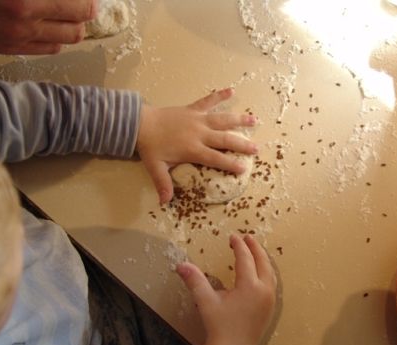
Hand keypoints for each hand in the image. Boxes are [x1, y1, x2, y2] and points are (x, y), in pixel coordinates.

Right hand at [0, 0, 96, 54]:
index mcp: (25, 1)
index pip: (82, 9)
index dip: (89, 1)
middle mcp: (24, 24)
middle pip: (77, 30)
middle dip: (83, 15)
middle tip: (80, 2)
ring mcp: (17, 39)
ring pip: (65, 42)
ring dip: (71, 26)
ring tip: (64, 10)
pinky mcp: (9, 49)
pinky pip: (48, 48)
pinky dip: (56, 36)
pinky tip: (49, 22)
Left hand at [136, 88, 258, 204]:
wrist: (140, 123)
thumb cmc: (150, 146)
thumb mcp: (156, 167)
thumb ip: (163, 184)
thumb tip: (165, 202)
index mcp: (193, 149)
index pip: (216, 159)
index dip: (230, 164)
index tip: (243, 168)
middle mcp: (200, 134)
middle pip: (225, 139)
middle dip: (242, 144)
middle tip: (256, 148)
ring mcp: (198, 119)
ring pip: (222, 119)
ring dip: (239, 119)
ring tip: (254, 120)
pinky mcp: (193, 109)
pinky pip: (209, 101)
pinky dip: (220, 95)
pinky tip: (232, 91)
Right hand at [175, 235, 276, 344]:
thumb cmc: (219, 326)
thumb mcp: (206, 301)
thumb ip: (195, 280)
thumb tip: (180, 265)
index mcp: (250, 286)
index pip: (245, 259)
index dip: (239, 246)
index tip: (233, 237)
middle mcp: (264, 290)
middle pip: (262, 261)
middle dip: (254, 248)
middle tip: (247, 237)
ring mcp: (270, 299)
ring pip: (270, 272)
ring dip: (262, 259)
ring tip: (255, 250)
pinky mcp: (270, 307)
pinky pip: (272, 282)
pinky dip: (266, 271)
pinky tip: (260, 271)